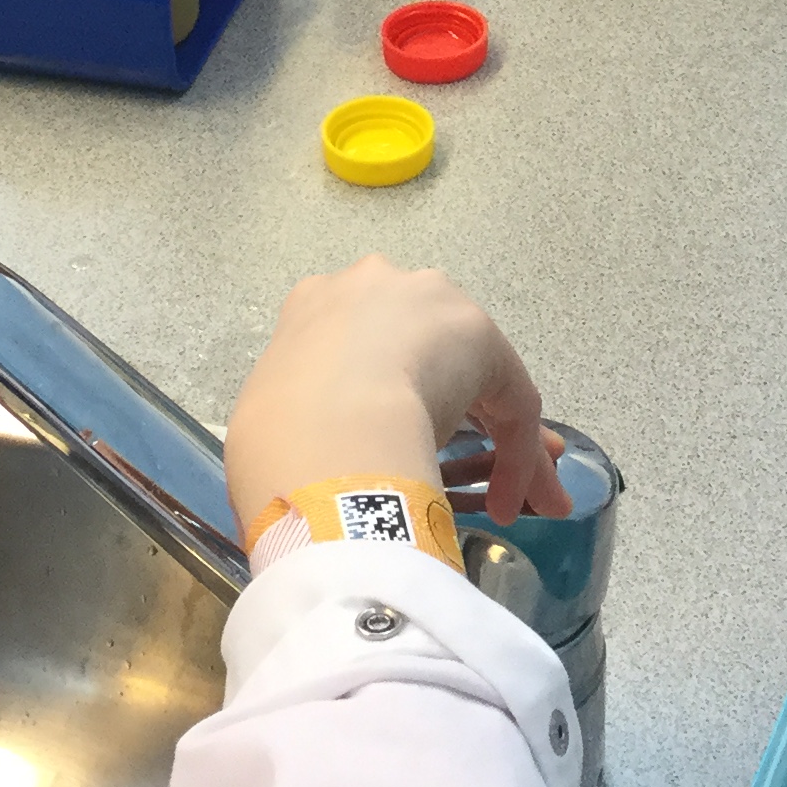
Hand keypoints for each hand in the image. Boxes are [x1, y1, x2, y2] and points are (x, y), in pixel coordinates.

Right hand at [226, 258, 572, 540]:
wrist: (320, 425)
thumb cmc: (276, 432)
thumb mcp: (271, 418)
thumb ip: (301, 423)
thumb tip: (320, 464)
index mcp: (314, 304)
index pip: (357, 346)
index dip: (377, 398)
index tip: (386, 447)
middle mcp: (376, 285)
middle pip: (423, 348)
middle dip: (444, 405)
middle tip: (452, 469)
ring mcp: (430, 300)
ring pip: (472, 374)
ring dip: (491, 433)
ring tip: (498, 497)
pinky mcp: (483, 337)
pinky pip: (507, 401)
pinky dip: (514, 453)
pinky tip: (509, 501)